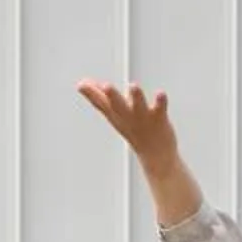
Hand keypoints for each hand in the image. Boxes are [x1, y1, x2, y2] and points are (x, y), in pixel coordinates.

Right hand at [76, 79, 202, 225]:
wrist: (156, 156)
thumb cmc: (134, 131)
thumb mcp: (113, 115)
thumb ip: (99, 98)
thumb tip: (81, 84)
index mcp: (116, 116)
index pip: (102, 105)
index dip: (91, 94)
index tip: (81, 84)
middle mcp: (128, 117)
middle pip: (118, 106)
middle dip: (112, 96)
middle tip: (105, 85)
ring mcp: (144, 118)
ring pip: (139, 106)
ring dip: (136, 96)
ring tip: (133, 86)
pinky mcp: (159, 119)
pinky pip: (161, 109)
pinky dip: (161, 101)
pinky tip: (160, 93)